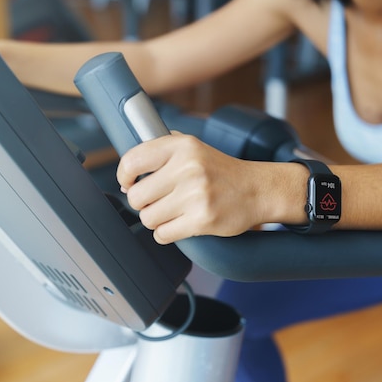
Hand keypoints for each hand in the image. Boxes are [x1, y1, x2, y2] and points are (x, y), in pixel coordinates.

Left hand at [116, 133, 275, 243]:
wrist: (256, 189)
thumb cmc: (220, 171)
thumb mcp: (193, 147)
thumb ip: (161, 150)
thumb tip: (127, 175)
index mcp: (182, 147)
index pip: (132, 161)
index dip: (124, 176)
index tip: (129, 183)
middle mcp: (188, 168)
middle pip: (136, 196)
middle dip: (143, 203)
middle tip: (158, 200)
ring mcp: (196, 195)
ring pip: (148, 218)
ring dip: (156, 219)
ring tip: (173, 212)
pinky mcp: (202, 220)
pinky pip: (163, 235)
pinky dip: (167, 233)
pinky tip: (180, 223)